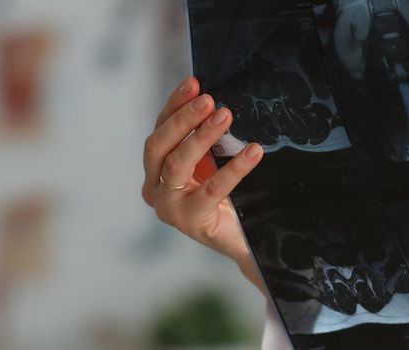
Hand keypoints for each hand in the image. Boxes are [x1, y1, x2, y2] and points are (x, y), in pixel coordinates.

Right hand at [142, 77, 265, 291]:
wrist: (245, 240)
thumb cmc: (228, 199)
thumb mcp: (212, 163)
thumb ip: (206, 137)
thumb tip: (215, 99)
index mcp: (156, 170)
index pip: (160, 130)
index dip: (174, 105)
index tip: (194, 82)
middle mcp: (154, 188)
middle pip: (159, 145)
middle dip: (182, 119)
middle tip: (209, 99)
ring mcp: (168, 207)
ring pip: (177, 164)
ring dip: (201, 136)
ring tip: (226, 115)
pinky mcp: (190, 222)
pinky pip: (212, 189)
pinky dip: (234, 168)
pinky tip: (253, 151)